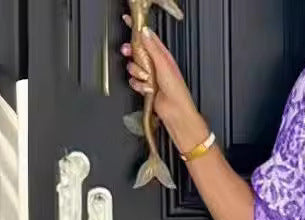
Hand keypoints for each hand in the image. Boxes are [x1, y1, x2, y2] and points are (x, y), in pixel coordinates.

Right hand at [120, 18, 202, 144]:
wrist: (176, 112)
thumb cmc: (177, 92)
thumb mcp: (164, 64)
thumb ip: (152, 47)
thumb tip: (144, 31)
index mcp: (163, 56)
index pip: (148, 38)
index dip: (138, 30)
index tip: (128, 22)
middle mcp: (156, 65)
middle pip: (137, 51)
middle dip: (132, 53)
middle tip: (129, 52)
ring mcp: (150, 76)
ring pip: (133, 66)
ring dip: (137, 73)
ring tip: (147, 79)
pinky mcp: (145, 87)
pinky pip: (133, 81)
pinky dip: (137, 84)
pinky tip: (145, 88)